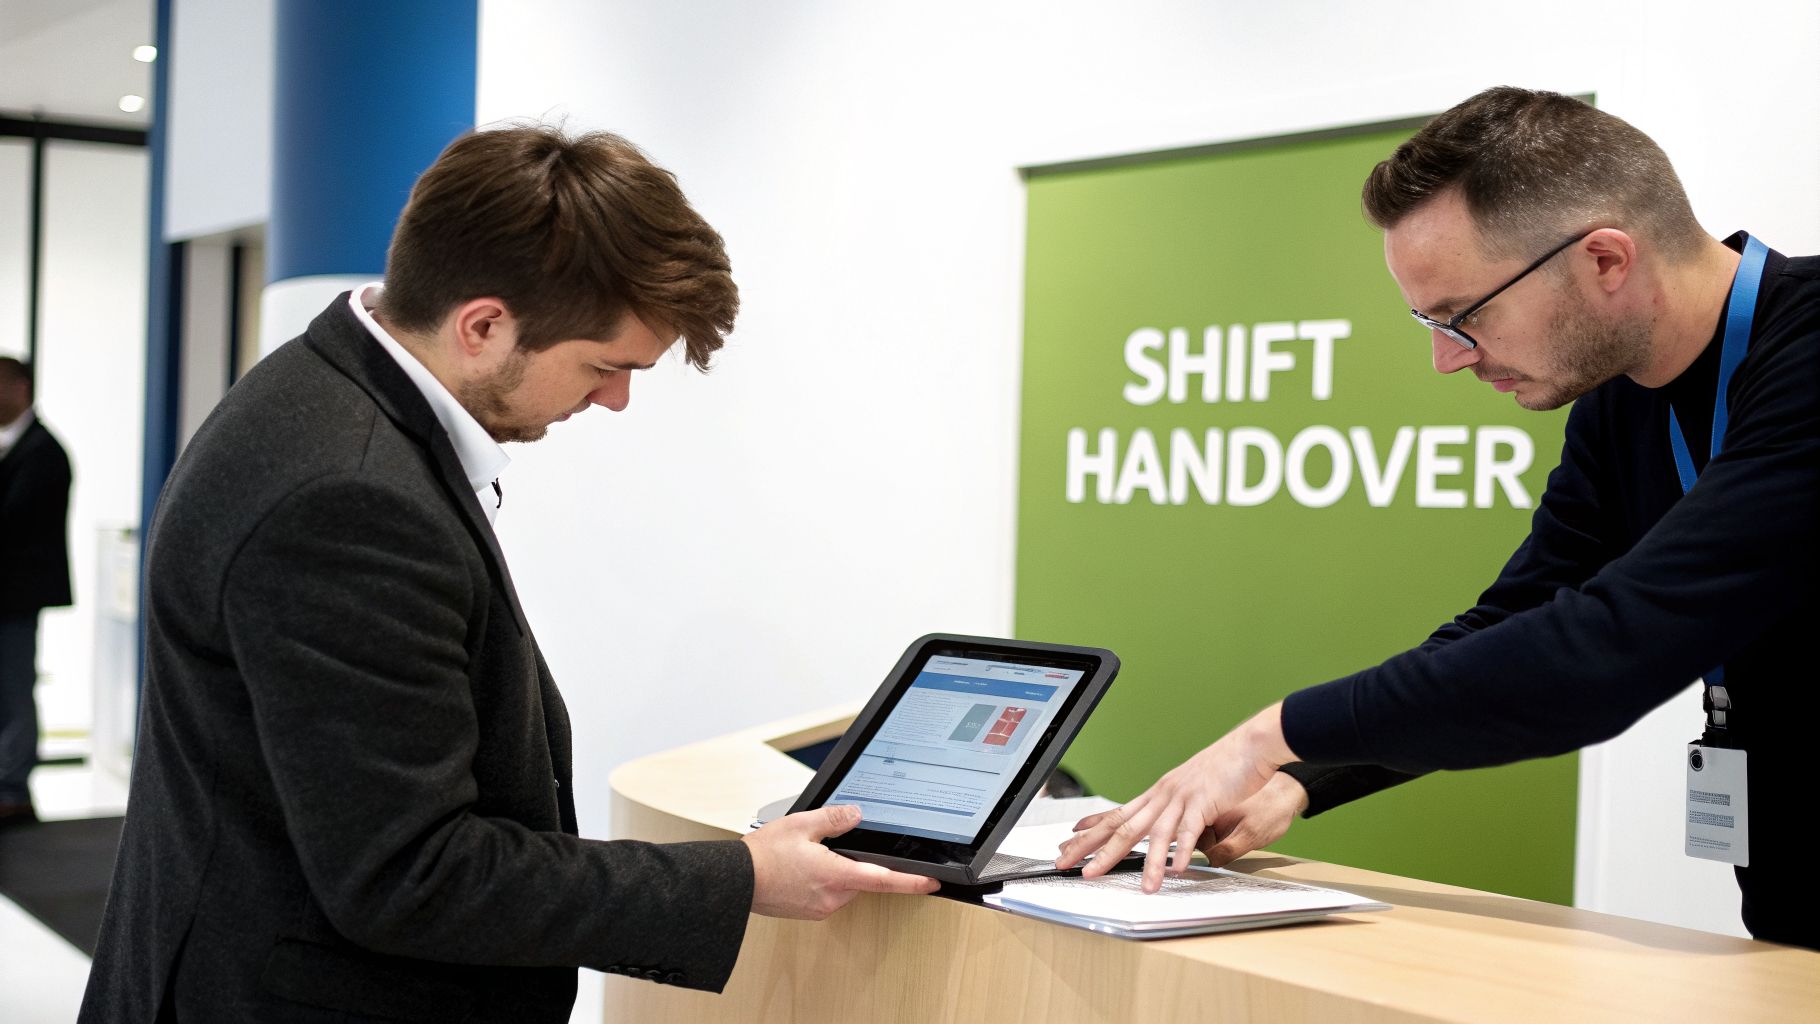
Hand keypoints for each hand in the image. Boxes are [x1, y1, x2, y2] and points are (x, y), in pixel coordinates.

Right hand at [741, 805, 940, 919]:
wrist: (734, 882)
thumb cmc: (762, 856)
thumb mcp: (801, 824)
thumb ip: (835, 818)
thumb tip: (856, 814)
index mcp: (835, 875)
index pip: (885, 881)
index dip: (912, 882)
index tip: (933, 883)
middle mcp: (831, 898)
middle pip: (861, 879)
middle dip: (852, 861)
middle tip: (827, 845)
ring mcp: (819, 908)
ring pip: (843, 886)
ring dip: (834, 870)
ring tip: (804, 856)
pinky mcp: (808, 912)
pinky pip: (826, 894)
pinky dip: (821, 880)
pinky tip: (799, 868)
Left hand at [1054, 702, 1295, 891]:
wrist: (1252, 745)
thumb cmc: (1226, 767)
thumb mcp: (1192, 789)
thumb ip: (1176, 809)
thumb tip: (1167, 830)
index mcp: (1158, 793)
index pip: (1117, 814)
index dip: (1091, 829)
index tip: (1069, 840)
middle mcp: (1163, 794)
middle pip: (1122, 826)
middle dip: (1092, 848)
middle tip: (1067, 864)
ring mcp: (1182, 797)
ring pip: (1155, 833)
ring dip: (1147, 863)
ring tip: (1143, 888)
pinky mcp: (1205, 800)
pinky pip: (1189, 830)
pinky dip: (1183, 851)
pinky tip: (1177, 869)